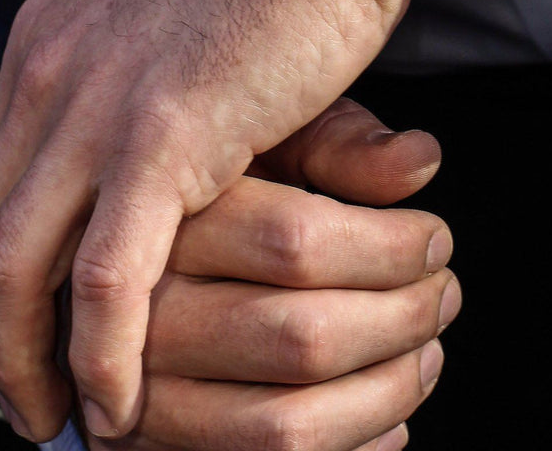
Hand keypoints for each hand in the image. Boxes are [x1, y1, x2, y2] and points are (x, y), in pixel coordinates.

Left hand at [0, 0, 551, 442]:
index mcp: (51, 34)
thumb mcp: (190, 17)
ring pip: (15, 268)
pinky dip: (103, 358)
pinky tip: (123, 404)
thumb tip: (177, 162)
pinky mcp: (162, 135)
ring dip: (31, 362)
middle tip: (34, 397)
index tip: (28, 321)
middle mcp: (49, 65)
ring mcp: (97, 99)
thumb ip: (155, 83)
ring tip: (74, 421)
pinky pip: (106, 280)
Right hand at [77, 99, 458, 450]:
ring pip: (286, 426)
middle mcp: (143, 307)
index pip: (299, 242)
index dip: (391, 249)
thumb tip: (421, 161)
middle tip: (445, 293)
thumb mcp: (265, 132)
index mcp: (168, 211)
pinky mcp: (147, 446)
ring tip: (429, 352)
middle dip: (402, 322)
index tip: (437, 238)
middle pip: (302, 339)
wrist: (106, 241)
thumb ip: (337, 142)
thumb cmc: (213, 176)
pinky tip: (389, 417)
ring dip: (385, 397)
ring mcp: (137, 392)